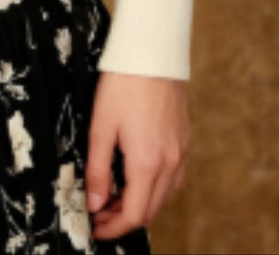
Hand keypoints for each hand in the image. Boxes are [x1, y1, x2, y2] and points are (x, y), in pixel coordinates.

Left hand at [86, 71, 189, 240]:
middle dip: (123, 217)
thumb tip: (94, 202)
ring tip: (113, 193)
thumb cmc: (124, 83)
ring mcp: (181, 151)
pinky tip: (137, 175)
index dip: (112, 228)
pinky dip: (155, 186)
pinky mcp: (184, 140)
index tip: (95, 228)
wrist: (153, 51)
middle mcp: (170, 162)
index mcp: (148, 163)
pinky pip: (173, 177)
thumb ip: (97, 169)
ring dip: (140, 203)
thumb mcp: (101, 126)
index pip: (134, 215)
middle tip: (99, 211)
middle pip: (150, 210)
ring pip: (164, 196)